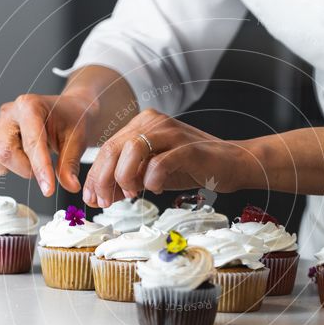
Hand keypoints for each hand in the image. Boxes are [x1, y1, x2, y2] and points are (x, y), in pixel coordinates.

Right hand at [0, 93, 95, 195]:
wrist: (68, 111)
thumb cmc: (72, 121)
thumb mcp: (78, 140)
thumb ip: (70, 164)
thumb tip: (70, 186)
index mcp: (31, 106)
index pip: (32, 143)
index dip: (40, 169)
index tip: (48, 189)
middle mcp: (10, 113)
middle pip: (5, 151)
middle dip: (26, 169)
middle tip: (45, 170)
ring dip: (8, 166)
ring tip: (29, 163)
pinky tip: (17, 163)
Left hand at [82, 108, 256, 207]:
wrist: (231, 163)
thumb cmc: (192, 167)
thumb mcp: (152, 174)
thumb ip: (128, 181)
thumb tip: (101, 196)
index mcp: (142, 125)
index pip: (108, 147)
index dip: (96, 175)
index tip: (93, 198)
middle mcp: (154, 123)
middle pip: (114, 148)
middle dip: (104, 178)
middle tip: (105, 201)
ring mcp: (171, 133)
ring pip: (132, 150)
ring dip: (125, 177)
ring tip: (131, 194)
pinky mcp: (188, 147)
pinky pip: (160, 162)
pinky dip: (152, 178)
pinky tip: (154, 188)